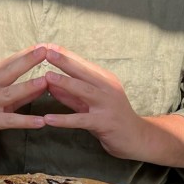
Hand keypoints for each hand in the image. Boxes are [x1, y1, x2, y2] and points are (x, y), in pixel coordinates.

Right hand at [0, 44, 48, 148]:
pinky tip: (41, 122)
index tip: (46, 44)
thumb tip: (45, 84)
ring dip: (28, 87)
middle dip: (28, 60)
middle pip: (10, 71)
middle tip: (45, 51)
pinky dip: (26, 121)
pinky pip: (10, 120)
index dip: (28, 53)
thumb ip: (22, 92)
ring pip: (10, 93)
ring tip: (45, 82)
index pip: (11, 61)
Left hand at [42, 45, 183, 167]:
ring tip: (47, 77)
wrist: (136, 138)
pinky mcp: (104, 123)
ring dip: (65, 82)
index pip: (83, 64)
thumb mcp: (91, 104)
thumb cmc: (112, 119)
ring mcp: (107, 105)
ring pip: (84, 91)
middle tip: (47, 52)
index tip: (49, 45)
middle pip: (84, 72)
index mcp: (105, 80)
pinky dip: (64, 119)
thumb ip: (71, 95)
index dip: (66, 55)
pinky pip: (80, 120)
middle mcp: (108, 89)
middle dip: (65, 61)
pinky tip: (48, 119)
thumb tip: (50, 84)